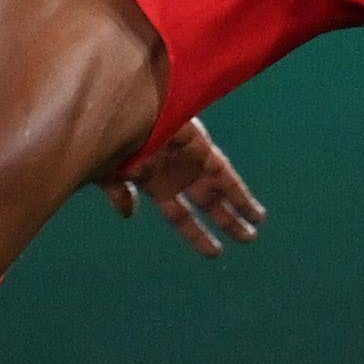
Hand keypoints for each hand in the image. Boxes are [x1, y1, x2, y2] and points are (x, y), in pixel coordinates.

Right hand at [100, 119, 264, 258]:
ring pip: (221, 189)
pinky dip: (239, 193)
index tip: (216, 251)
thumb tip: (128, 214)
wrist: (116, 112)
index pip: (181, 215)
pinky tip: (254, 211)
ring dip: (240, 207)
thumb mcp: (107, 174)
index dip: (197, 233)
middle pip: (208, 202)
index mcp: (155, 182)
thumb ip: (119, 195)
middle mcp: (177, 172)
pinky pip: (225, 174)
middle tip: (247, 238)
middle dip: (227, 220)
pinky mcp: (201, 146)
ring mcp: (190, 159)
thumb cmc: (106, 143)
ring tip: (257, 224)